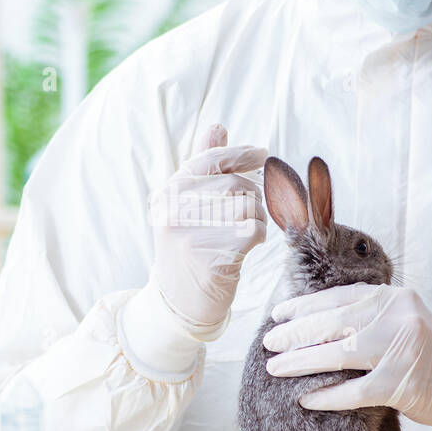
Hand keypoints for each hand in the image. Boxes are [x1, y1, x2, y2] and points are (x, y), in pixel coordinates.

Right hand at [147, 124, 267, 334]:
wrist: (178, 303)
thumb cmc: (190, 249)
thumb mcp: (187, 206)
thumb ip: (202, 167)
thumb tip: (217, 126)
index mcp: (168, 191)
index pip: (211, 160)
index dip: (241, 154)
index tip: (263, 153)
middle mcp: (173, 208)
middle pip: (235, 184)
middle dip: (252, 195)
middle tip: (248, 214)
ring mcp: (189, 232)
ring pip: (248, 205)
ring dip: (256, 218)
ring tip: (242, 233)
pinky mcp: (210, 255)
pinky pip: (253, 229)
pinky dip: (257, 236)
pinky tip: (245, 247)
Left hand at [262, 283, 431, 430]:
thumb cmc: (424, 351)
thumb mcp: (399, 319)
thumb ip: (365, 314)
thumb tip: (310, 320)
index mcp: (392, 297)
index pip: (338, 298)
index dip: (304, 307)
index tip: (277, 315)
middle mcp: (397, 317)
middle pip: (334, 323)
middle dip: (295, 334)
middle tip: (269, 343)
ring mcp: (400, 350)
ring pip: (339, 354)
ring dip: (302, 362)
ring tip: (275, 368)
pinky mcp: (401, 384)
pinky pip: (354, 390)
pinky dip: (327, 395)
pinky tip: (305, 398)